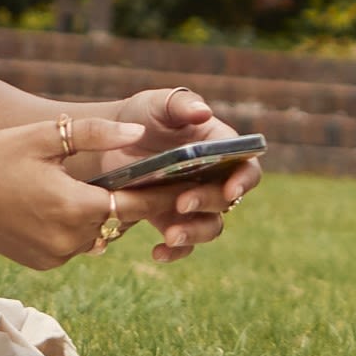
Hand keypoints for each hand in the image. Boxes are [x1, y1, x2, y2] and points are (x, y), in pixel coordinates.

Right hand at [0, 114, 159, 270]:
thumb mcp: (45, 136)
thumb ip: (95, 134)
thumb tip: (138, 136)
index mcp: (75, 207)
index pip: (136, 205)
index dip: (162, 195)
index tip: (189, 185)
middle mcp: (69, 239)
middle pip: (116, 218)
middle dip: (124, 199)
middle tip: (140, 177)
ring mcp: (54, 256)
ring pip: (95, 233)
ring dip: (96, 214)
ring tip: (86, 186)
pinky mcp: (41, 264)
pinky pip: (73, 245)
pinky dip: (73, 227)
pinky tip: (55, 204)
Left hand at [95, 86, 261, 261]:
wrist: (109, 141)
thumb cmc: (142, 115)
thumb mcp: (158, 103)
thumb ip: (181, 105)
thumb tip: (204, 112)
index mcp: (220, 148)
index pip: (246, 167)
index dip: (243, 181)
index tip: (231, 189)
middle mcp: (213, 178)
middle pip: (226, 200)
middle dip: (208, 203)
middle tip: (182, 203)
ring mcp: (193, 202)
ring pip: (210, 226)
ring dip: (194, 234)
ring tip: (171, 236)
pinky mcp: (171, 220)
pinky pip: (182, 244)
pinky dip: (174, 252)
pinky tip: (158, 252)